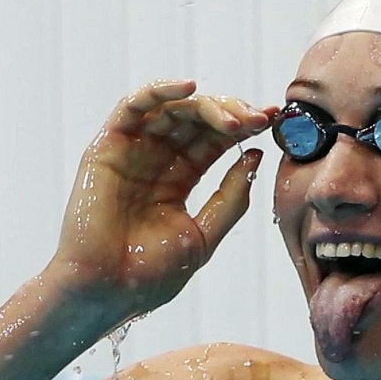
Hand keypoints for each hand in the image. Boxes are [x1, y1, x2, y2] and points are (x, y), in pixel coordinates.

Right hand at [51, 79, 275, 315]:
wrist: (108, 291)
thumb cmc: (151, 275)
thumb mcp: (205, 234)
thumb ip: (231, 197)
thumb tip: (255, 156)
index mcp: (180, 179)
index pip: (216, 141)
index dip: (244, 126)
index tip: (274, 120)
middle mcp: (156, 159)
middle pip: (198, 120)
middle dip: (233, 114)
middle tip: (259, 120)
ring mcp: (132, 152)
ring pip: (172, 109)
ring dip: (207, 105)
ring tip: (233, 119)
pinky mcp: (106, 148)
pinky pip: (132, 107)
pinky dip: (159, 90)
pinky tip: (187, 88)